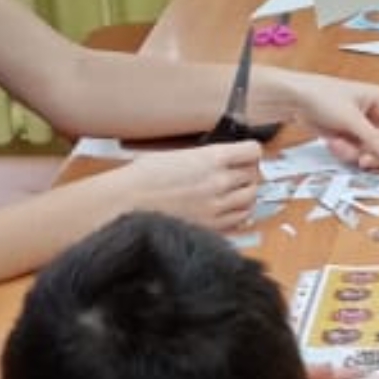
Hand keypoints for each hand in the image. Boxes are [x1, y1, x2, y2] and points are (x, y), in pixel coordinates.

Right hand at [116, 141, 261, 232]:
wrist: (125, 203)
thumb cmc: (142, 177)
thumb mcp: (177, 155)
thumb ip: (205, 158)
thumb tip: (222, 160)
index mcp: (212, 158)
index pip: (252, 151)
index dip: (251, 153)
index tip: (246, 156)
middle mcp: (219, 182)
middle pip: (254, 175)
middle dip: (248, 174)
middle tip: (238, 175)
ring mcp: (218, 207)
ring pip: (251, 198)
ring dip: (246, 194)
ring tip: (234, 193)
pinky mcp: (212, 227)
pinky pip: (241, 221)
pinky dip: (239, 214)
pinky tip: (229, 210)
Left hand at [264, 67, 378, 170]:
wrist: (293, 99)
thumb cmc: (322, 97)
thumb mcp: (351, 119)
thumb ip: (374, 140)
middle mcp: (372, 112)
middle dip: (371, 153)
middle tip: (363, 162)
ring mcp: (358, 124)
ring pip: (368, 150)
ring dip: (353, 151)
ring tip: (337, 144)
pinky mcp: (346, 133)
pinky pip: (354, 150)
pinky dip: (344, 150)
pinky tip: (332, 142)